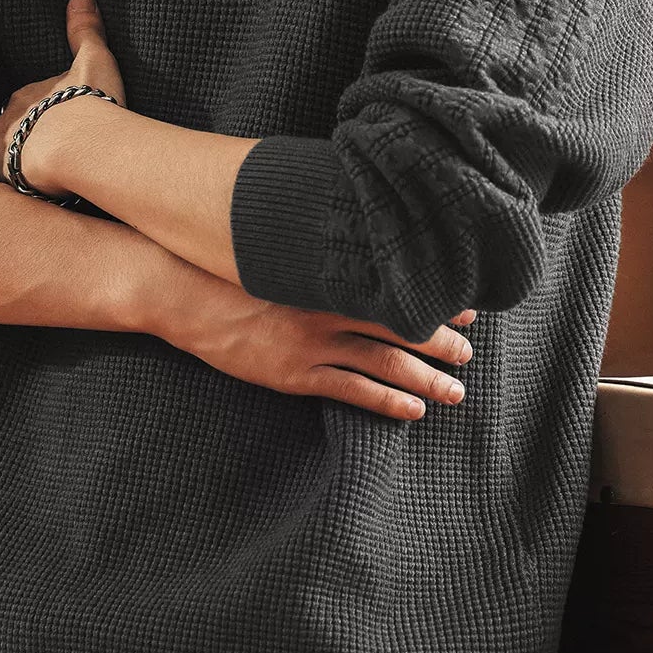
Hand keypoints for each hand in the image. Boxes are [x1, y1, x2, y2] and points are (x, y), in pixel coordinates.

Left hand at [0, 0, 127, 186]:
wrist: (79, 144)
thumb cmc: (89, 102)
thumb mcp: (92, 60)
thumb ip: (85, 30)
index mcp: (24, 95)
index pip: (24, 102)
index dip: (37, 111)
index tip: (53, 121)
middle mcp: (5, 122)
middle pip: (6, 130)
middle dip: (18, 139)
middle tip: (40, 152)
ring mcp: (2, 152)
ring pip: (0, 159)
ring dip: (12, 165)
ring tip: (32, 178)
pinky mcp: (5, 180)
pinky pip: (5, 186)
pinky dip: (13, 189)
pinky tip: (27, 196)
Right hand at [157, 268, 477, 420]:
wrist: (182, 291)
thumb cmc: (230, 264)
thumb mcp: (281, 247)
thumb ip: (319, 251)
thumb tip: (354, 244)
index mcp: (330, 275)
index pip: (398, 289)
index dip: (434, 301)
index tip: (467, 307)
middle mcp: (329, 308)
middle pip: (401, 326)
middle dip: (441, 342)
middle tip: (469, 352)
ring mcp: (312, 344)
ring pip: (385, 363)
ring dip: (426, 378)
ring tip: (456, 390)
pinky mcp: (294, 374)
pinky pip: (351, 391)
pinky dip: (387, 401)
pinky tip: (413, 409)